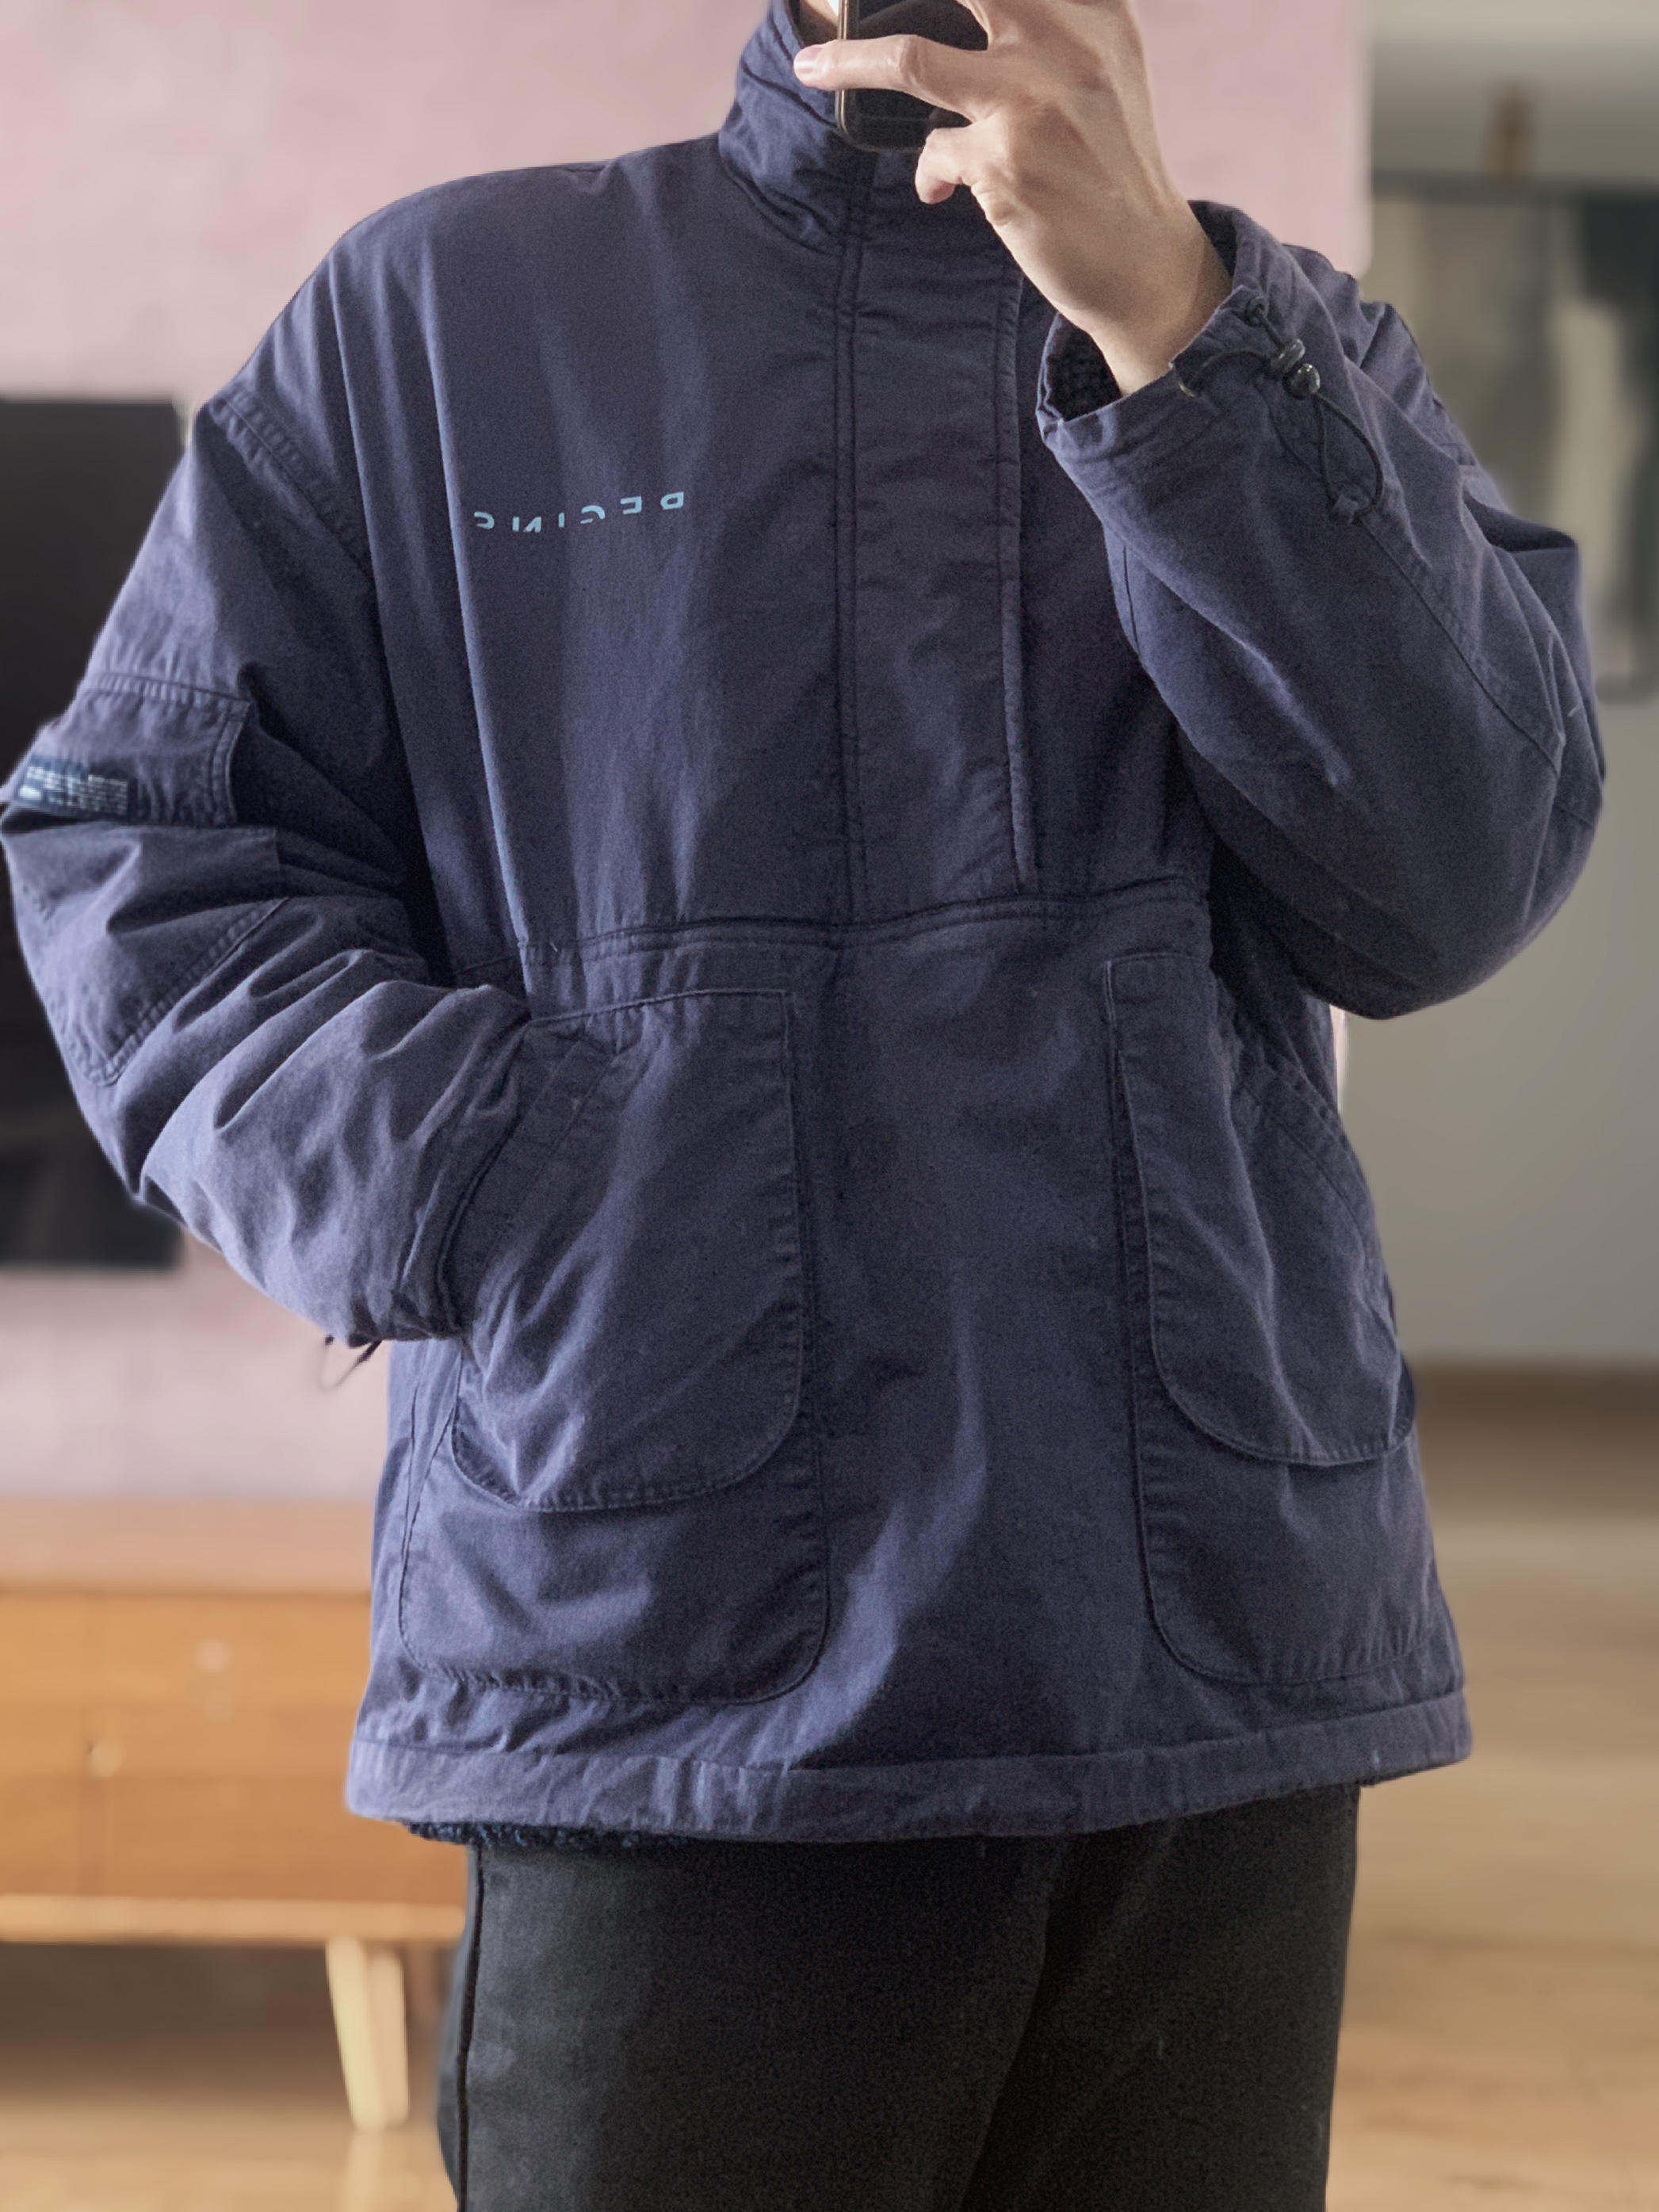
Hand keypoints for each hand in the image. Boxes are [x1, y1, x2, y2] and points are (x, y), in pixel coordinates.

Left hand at [794, 0, 1231, 395]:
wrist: (1145, 262)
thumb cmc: (1111, 165)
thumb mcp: (1102, 71)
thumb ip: (1050, 25)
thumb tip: (959, 11)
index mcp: (1094, 12)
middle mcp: (1065, 44)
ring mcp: (1030, 104)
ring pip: (909, 59)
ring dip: (850, 62)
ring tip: (812, 65)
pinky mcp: (1004, 166)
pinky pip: (933, 153)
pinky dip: (931, 171)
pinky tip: (943, 189)